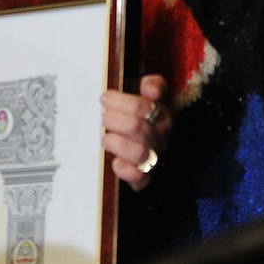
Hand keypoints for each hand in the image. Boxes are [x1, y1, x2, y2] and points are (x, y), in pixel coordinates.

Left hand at [104, 74, 170, 190]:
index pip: (144, 106)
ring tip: (105, 137)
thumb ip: (152, 85)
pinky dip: (125, 170)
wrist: (136, 144)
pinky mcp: (144, 177)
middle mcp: (159, 136)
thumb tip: (151, 87)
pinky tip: (115, 162)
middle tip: (102, 117)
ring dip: (116, 143)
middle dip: (112, 120)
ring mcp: (152, 157)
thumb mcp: (143, 95)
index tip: (104, 97)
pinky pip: (139, 178)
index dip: (120, 100)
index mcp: (160, 114)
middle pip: (135, 126)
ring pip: (138, 152)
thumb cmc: (135, 115)